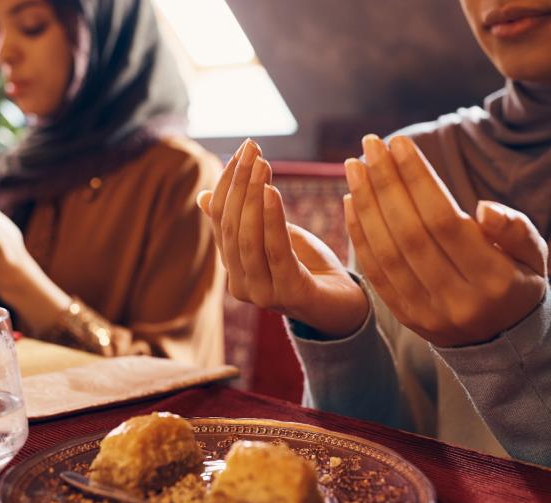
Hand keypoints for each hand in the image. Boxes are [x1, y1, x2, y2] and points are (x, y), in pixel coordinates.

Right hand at [197, 139, 368, 337]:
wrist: (346, 305)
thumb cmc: (310, 267)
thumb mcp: (274, 236)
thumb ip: (244, 220)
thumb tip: (204, 197)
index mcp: (233, 268)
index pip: (220, 219)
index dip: (228, 182)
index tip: (243, 149)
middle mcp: (240, 285)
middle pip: (232, 227)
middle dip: (240, 183)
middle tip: (253, 149)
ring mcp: (262, 294)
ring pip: (248, 239)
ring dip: (253, 197)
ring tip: (263, 164)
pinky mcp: (289, 294)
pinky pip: (275, 251)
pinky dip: (272, 219)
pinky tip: (272, 192)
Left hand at [343, 134, 546, 346]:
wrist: (502, 343)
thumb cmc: (517, 281)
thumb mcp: (533, 255)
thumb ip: (515, 229)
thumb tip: (483, 208)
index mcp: (493, 280)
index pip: (445, 221)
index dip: (418, 180)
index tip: (399, 143)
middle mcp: (457, 299)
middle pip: (410, 234)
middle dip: (386, 184)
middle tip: (370, 145)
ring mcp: (427, 312)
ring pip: (387, 253)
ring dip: (366, 204)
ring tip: (355, 166)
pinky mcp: (405, 317)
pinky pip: (375, 273)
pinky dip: (360, 234)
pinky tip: (352, 200)